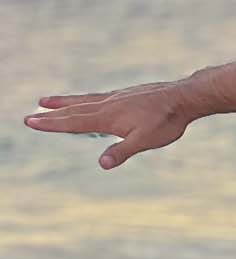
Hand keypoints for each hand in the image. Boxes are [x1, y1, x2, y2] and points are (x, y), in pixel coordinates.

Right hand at [25, 80, 195, 168]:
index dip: (52, 123)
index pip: (74, 122)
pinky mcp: (125, 95)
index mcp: (108, 117)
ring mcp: (116, 98)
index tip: (31, 121)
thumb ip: (123, 151)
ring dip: (63, 103)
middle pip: (74, 110)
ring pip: (83, 101)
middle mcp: (108, 104)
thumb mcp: (146, 141)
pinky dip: (83, 99)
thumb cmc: (167, 121)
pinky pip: (97, 97)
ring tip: (45, 101)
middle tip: (29, 116)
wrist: (183, 97)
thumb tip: (102, 164)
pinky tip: (83, 100)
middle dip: (51, 115)